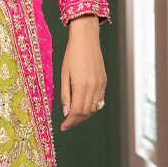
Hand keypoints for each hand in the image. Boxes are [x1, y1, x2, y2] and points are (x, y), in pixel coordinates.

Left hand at [60, 15, 105, 130]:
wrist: (86, 40)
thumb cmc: (72, 55)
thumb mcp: (64, 75)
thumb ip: (65, 95)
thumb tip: (66, 112)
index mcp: (82, 86)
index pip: (77, 112)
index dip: (70, 122)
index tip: (63, 127)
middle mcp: (94, 88)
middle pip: (86, 112)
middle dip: (77, 121)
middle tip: (67, 124)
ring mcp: (101, 85)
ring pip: (94, 108)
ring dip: (84, 115)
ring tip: (74, 117)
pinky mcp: (104, 81)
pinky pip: (99, 100)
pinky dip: (92, 107)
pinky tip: (84, 106)